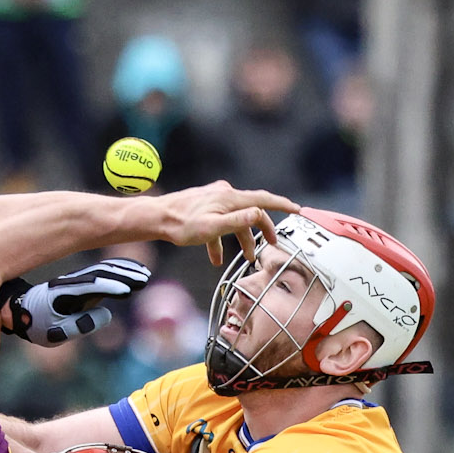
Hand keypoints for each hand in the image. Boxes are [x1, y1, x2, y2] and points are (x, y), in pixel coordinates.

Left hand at [1, 258, 151, 344]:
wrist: (22, 310)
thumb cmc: (37, 325)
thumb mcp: (54, 333)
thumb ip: (79, 325)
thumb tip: (106, 314)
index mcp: (64, 294)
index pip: (90, 287)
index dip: (109, 287)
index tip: (127, 290)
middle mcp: (73, 283)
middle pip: (101, 273)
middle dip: (124, 275)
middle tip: (145, 279)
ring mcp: (79, 281)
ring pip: (104, 270)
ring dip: (125, 270)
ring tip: (145, 274)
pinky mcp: (84, 282)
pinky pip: (105, 272)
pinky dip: (120, 269)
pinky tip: (135, 270)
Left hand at [143, 181, 297, 265]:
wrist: (157, 218)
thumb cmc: (182, 225)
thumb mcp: (212, 227)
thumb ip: (237, 221)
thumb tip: (259, 214)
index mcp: (230, 198)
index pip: (263, 201)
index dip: (282, 206)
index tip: (297, 211)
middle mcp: (225, 194)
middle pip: (251, 211)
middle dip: (262, 229)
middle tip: (271, 244)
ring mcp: (215, 198)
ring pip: (235, 219)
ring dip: (241, 239)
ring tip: (246, 258)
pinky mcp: (205, 206)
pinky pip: (219, 223)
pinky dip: (221, 240)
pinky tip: (216, 258)